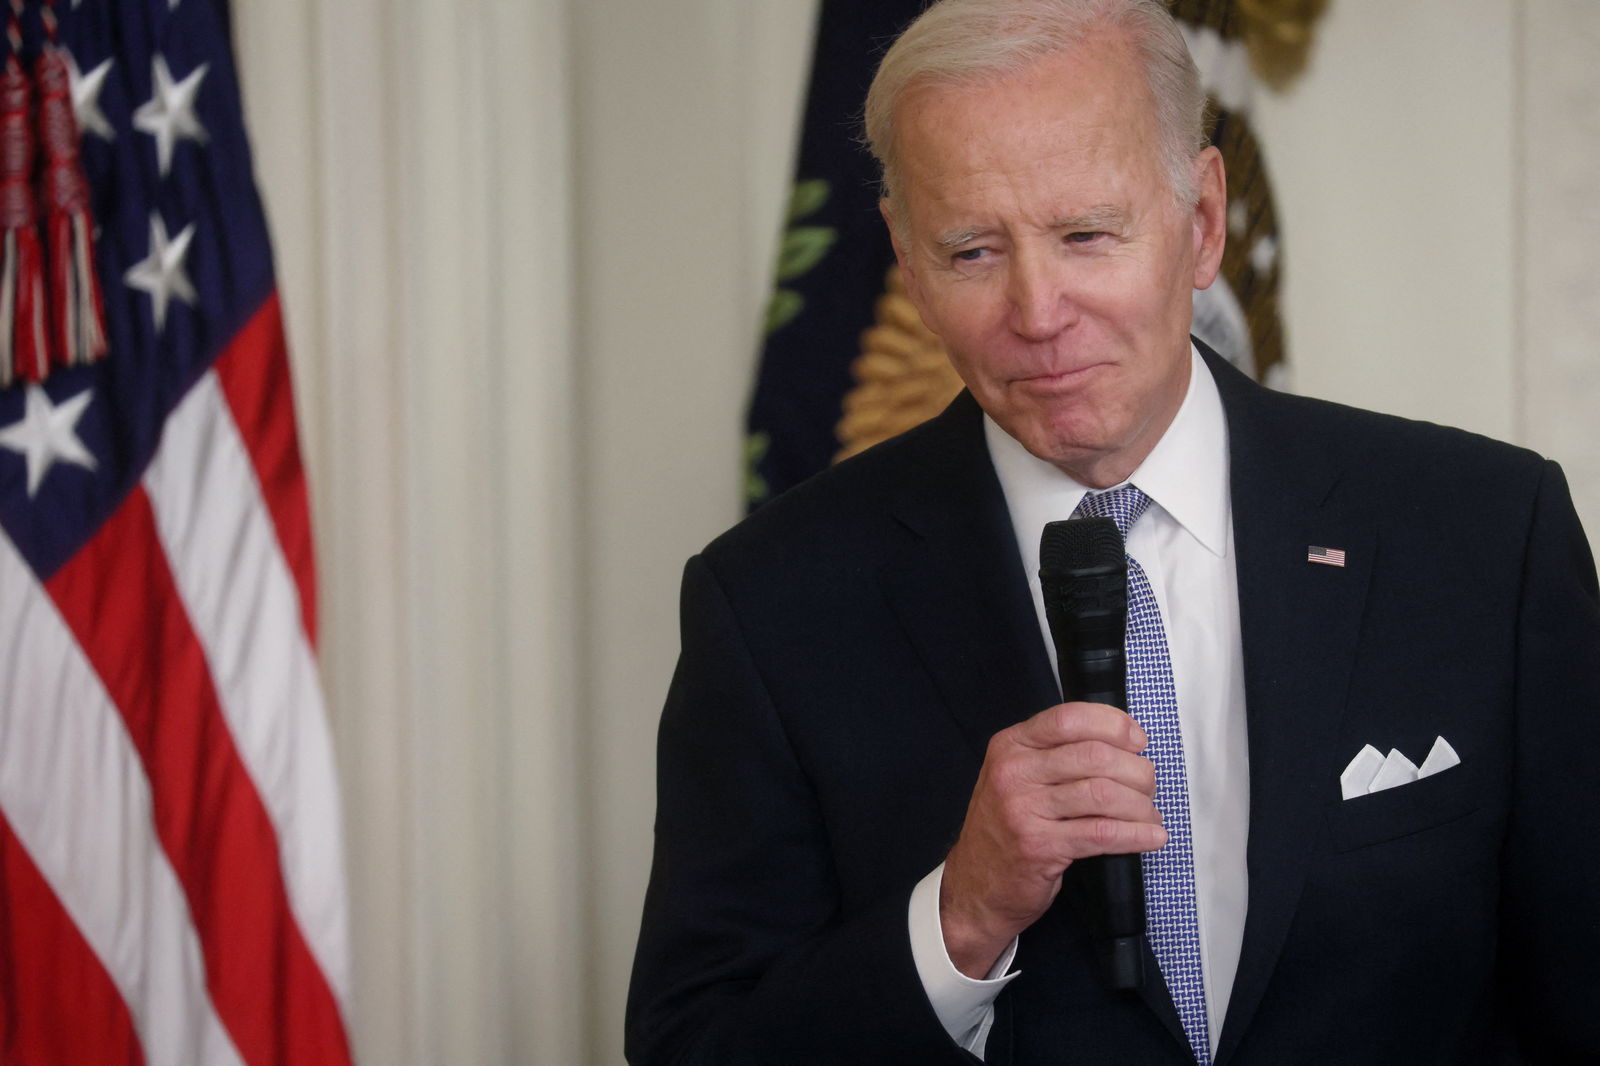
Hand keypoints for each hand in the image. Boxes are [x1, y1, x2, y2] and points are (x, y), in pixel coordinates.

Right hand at [939, 702, 1165, 977]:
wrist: (975, 885)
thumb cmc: (1005, 829)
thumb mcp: (1018, 777)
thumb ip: (1057, 755)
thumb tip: (1122, 743)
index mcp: (1011, 746)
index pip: (1069, 718)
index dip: (1114, 725)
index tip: (1137, 740)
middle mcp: (1014, 772)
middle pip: (1094, 755)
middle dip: (1136, 770)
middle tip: (1147, 785)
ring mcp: (1023, 809)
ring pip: (1103, 793)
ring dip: (1140, 804)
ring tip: (1148, 814)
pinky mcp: (1039, 846)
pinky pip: (1102, 833)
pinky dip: (1136, 834)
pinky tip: (1151, 836)